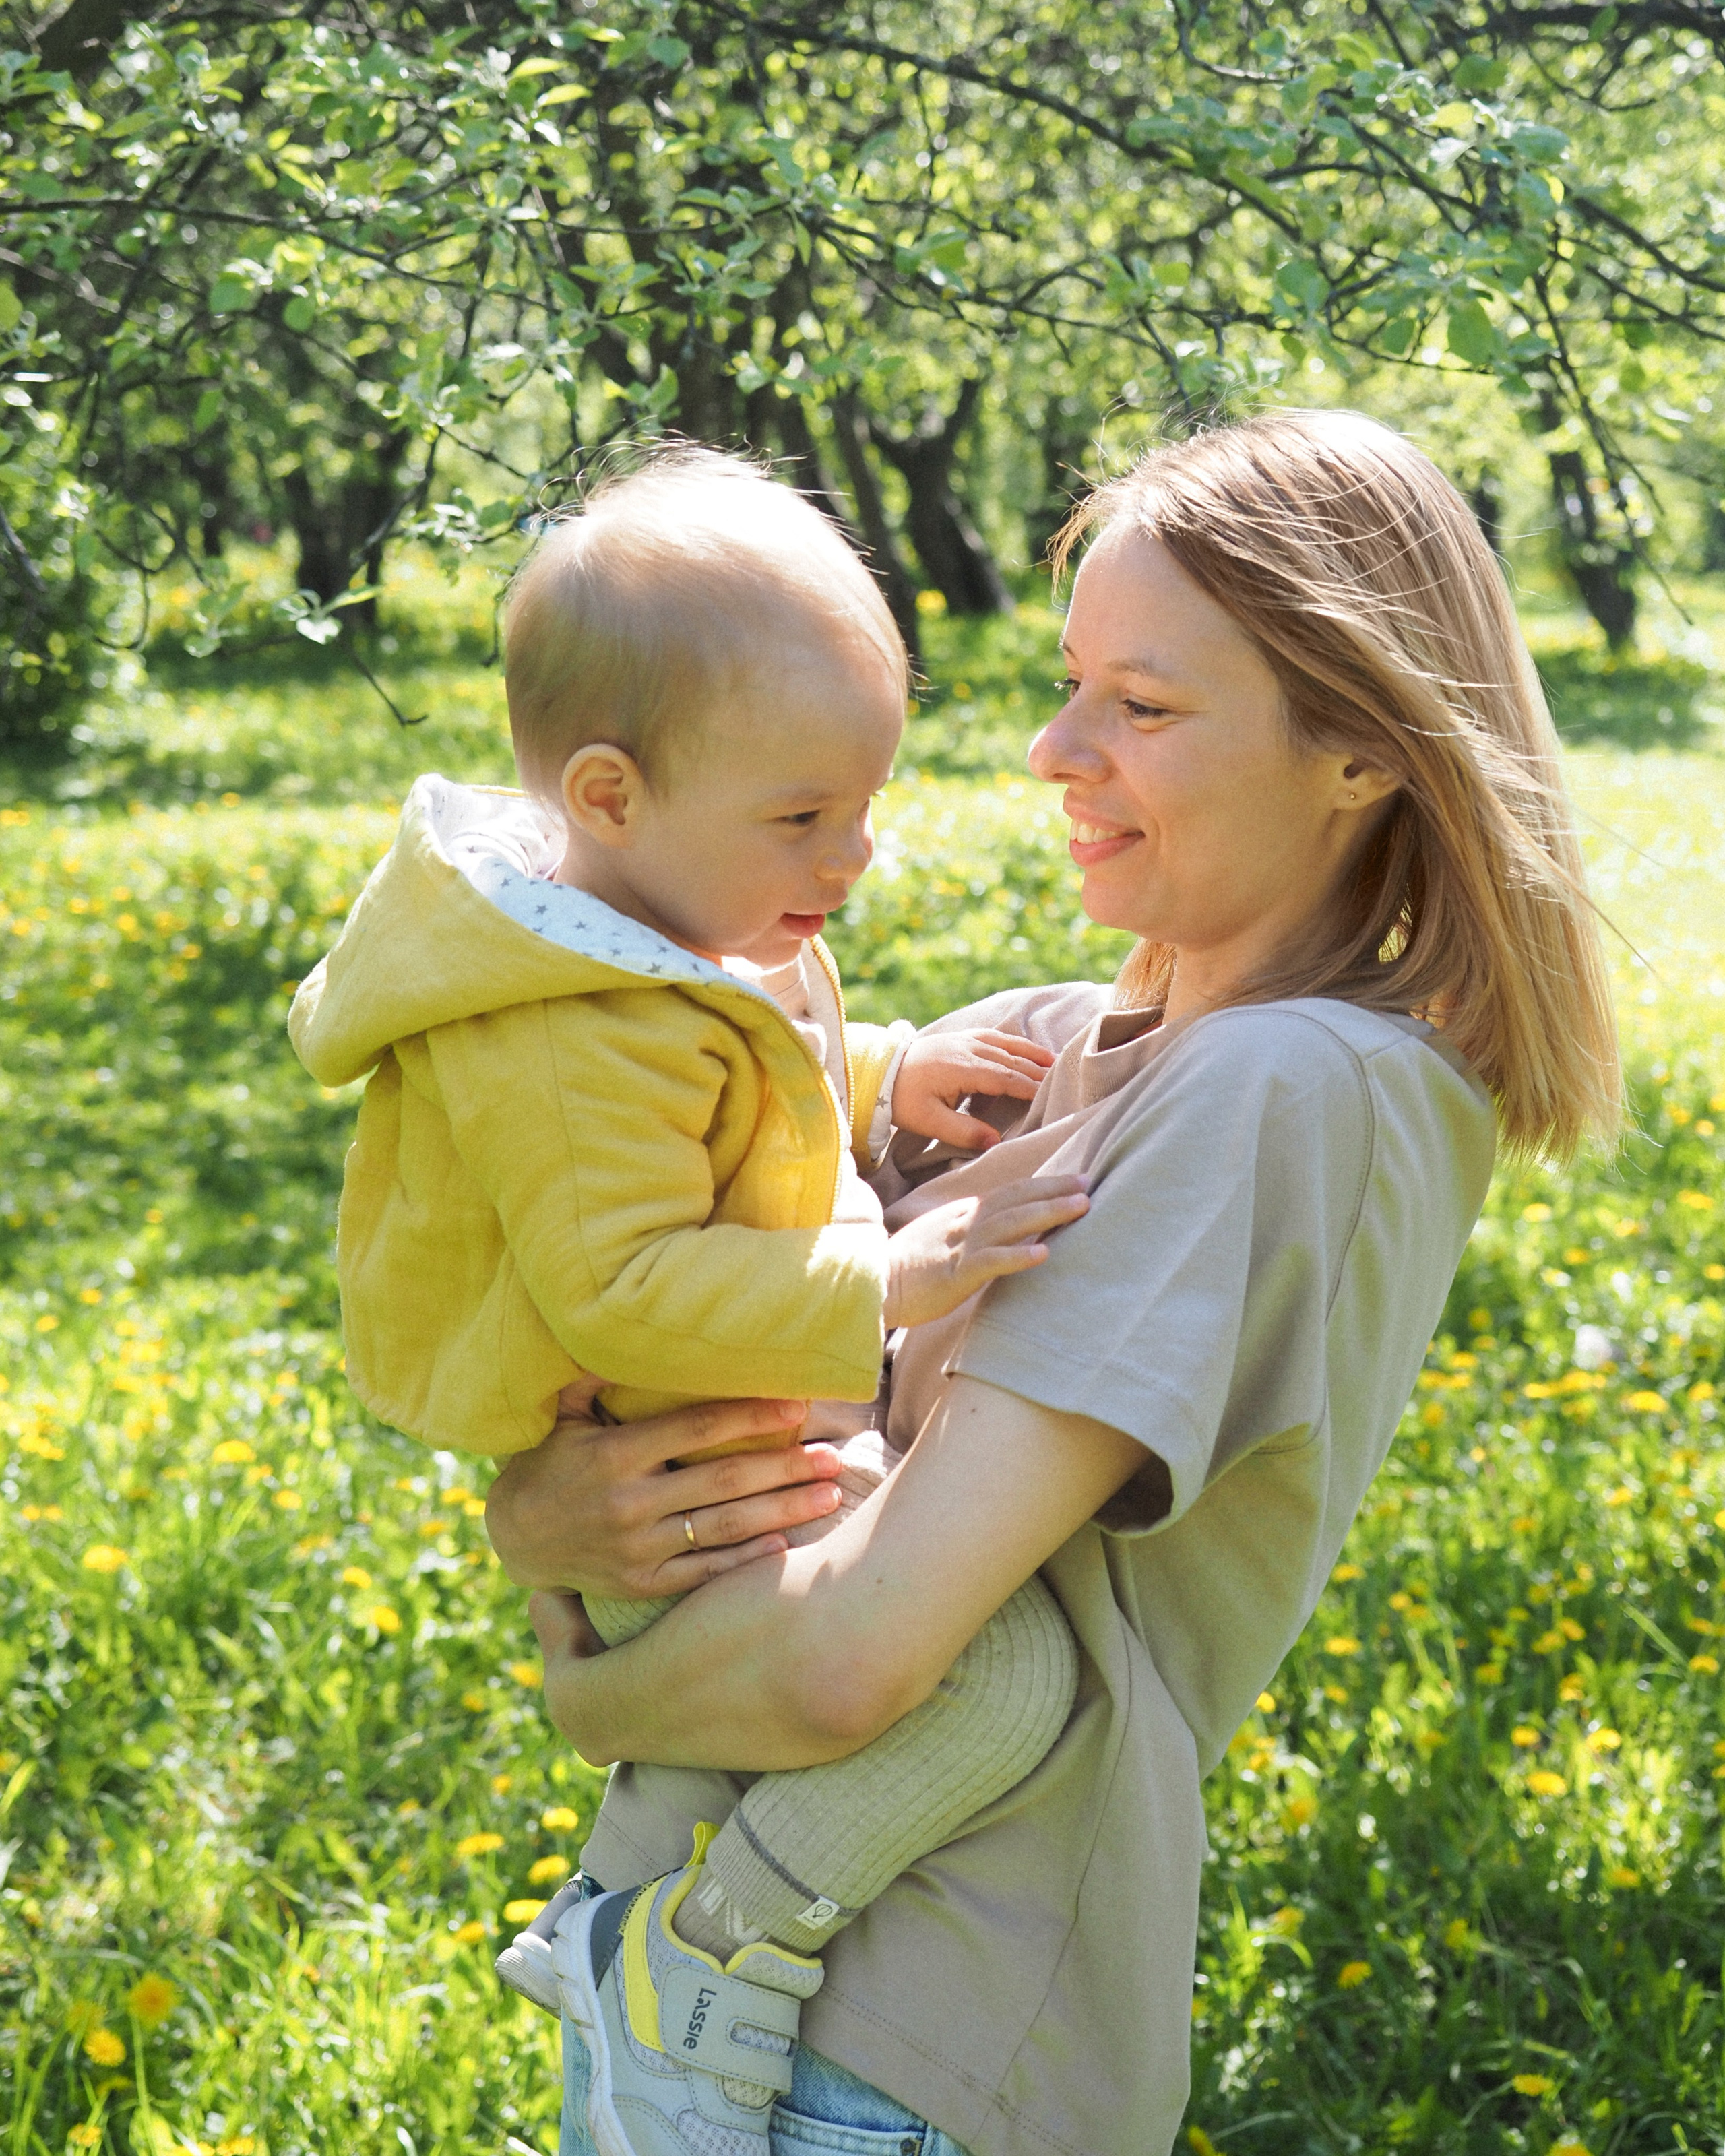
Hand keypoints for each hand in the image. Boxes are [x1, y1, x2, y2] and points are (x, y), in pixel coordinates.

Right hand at [485, 1397, 843, 1598]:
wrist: (515, 1538)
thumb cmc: (551, 1461)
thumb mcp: (563, 1412)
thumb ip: (594, 1372)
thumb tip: (620, 1316)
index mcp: (614, 1454)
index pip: (696, 1429)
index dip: (750, 1415)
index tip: (798, 1404)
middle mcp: (628, 1503)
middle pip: (723, 1481)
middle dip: (784, 1467)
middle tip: (833, 1456)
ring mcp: (637, 1548)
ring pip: (723, 1527)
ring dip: (782, 1511)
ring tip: (828, 1496)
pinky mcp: (642, 1583)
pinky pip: (704, 1572)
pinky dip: (746, 1559)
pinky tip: (786, 1542)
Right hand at [882, 1174, 1088, 1327]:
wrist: (875, 1283)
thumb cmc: (910, 1265)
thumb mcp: (946, 1238)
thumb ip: (976, 1230)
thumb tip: (1013, 1231)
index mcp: (965, 1214)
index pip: (1011, 1192)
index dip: (1044, 1185)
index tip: (1077, 1180)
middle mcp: (966, 1222)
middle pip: (1016, 1199)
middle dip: (1054, 1191)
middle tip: (1089, 1185)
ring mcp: (960, 1246)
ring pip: (1010, 1223)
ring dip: (1047, 1213)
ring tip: (1079, 1207)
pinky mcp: (954, 1274)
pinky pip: (990, 1261)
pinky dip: (1018, 1256)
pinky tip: (1044, 1254)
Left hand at [890, 1028, 1054, 1151]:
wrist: (880, 1071)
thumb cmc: (904, 1099)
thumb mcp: (929, 1122)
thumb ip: (963, 1132)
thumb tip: (995, 1142)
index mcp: (961, 1069)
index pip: (1005, 1079)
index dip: (1029, 1088)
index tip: (1050, 1098)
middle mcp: (968, 1049)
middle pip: (1011, 1061)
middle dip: (1037, 1071)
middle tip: (1063, 1081)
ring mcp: (965, 1039)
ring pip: (1007, 1045)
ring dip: (1032, 1054)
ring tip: (1055, 1062)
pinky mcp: (962, 1037)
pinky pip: (996, 1036)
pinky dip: (1016, 1043)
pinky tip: (1028, 1049)